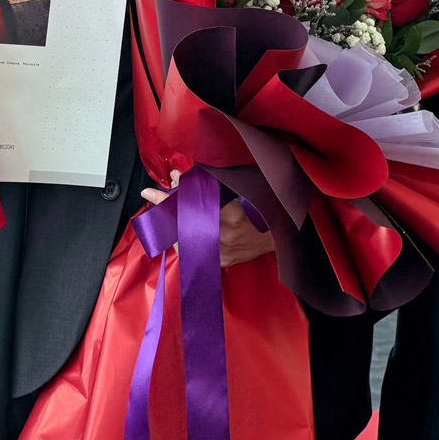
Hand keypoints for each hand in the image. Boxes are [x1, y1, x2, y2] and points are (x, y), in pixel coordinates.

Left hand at [140, 172, 275, 267]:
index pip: (189, 206)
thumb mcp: (243, 185)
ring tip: (169, 209)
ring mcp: (223, 253)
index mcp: (230, 217)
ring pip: (186, 238)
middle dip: (168, 208)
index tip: (150, 191)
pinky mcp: (223, 261)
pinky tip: (182, 228)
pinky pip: (196, 250)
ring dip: (176, 222)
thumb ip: (212, 181)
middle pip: (184, 223)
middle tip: (156, 196)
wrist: (287, 231)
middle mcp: (224, 238)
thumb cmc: (268, 204)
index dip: (168, 198)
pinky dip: (187, 238)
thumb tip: (180, 177)